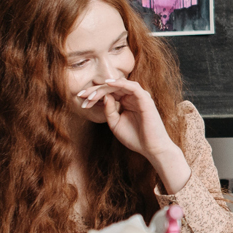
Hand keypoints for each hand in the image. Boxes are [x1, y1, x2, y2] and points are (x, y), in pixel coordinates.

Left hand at [77, 77, 190, 192]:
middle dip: (95, 90)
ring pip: (120, 85)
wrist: (152, 149)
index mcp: (126, 102)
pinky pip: (132, 86)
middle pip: (112, 87)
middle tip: (81, 96)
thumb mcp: (115, 124)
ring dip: (104, 88)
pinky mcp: (145, 99)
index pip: (108, 93)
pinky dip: (120, 83)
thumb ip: (109, 110)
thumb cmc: (136, 138)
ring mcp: (139, 98)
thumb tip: (104, 96)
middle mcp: (133, 98)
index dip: (94, 95)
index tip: (80, 100)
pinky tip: (108, 83)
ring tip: (91, 95)